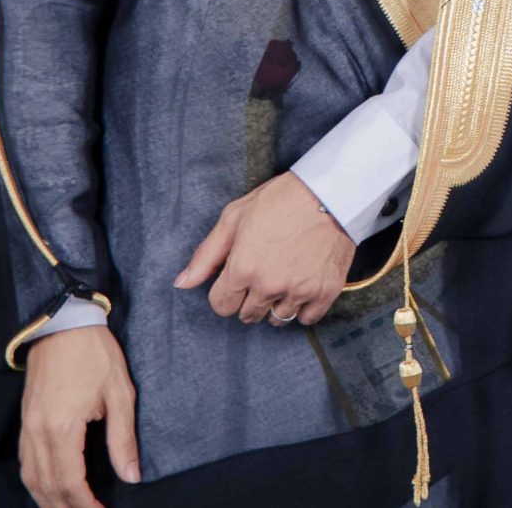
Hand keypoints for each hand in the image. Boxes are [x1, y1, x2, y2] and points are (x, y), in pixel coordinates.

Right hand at [20, 325, 139, 507]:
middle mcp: (38, 432)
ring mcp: (27, 426)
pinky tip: (50, 487)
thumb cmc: (94, 353)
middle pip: (47, 487)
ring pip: (31, 478)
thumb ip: (123, 438)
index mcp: (62, 427)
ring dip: (48, 500)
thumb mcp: (120, 393)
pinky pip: (25, 462)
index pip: (70, 483)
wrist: (63, 322)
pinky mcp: (25, 420)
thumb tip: (131, 474)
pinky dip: (37, 481)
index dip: (86, 505)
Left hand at [172, 171, 357, 326]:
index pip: (221, 306)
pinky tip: (303, 285)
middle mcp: (269, 286)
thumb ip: (206, 255)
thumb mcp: (234, 218)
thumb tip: (181, 284)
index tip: (237, 277)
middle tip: (262, 273)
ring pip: (277, 319)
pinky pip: (307, 319)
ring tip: (283, 278)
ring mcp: (298, 291)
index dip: (226, 291)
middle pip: (248, 315)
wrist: (330, 192)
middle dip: (249, 298)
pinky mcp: (325, 292)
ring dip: (276, 304)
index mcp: (242, 269)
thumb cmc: (279, 200)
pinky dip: (304, 307)